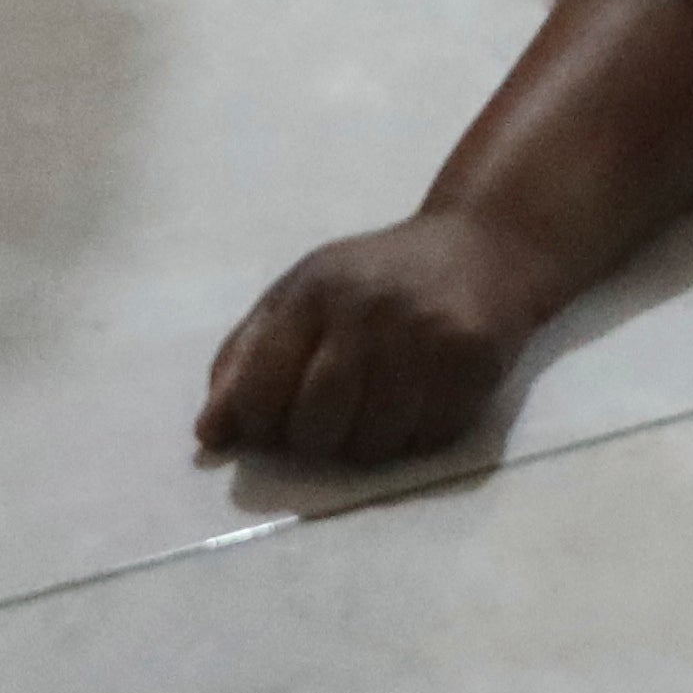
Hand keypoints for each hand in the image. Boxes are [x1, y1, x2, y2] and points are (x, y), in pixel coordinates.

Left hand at [197, 211, 561, 468]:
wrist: (483, 246)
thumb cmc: (376, 278)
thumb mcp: (301, 295)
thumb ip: (246, 359)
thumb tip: (209, 435)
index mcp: (313, 290)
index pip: (259, 391)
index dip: (256, 425)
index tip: (273, 421)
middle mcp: (367, 309)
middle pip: (314, 429)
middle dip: (315, 441)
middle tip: (333, 418)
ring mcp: (423, 335)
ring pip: (372, 446)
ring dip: (369, 444)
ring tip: (379, 406)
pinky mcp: (472, 359)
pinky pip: (426, 441)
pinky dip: (417, 437)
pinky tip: (422, 400)